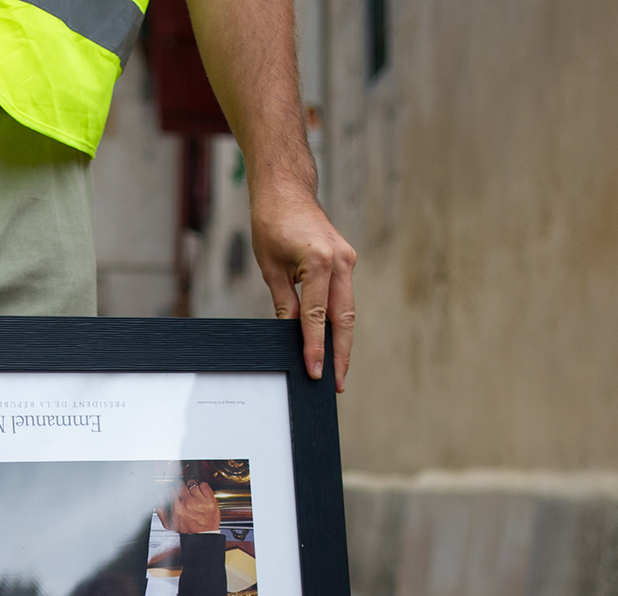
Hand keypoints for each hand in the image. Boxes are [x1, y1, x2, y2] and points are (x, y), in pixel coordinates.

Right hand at [163, 478, 220, 534]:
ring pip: (193, 484)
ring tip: (192, 492)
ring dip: (192, 487)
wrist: (203, 536)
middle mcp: (189, 504)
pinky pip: (204, 485)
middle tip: (183, 491)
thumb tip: (159, 499)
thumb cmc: (187, 531)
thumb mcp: (170, 524)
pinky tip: (200, 492)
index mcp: (178, 508)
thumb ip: (161, 511)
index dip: (172, 489)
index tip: (174, 490)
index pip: (172, 490)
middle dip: (181, 487)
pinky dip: (202, 486)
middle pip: (182, 485)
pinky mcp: (210, 501)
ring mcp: (201, 501)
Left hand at [249, 181, 355, 391]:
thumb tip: (290, 336)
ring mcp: (346, 260)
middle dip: (340, 353)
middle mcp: (340, 261)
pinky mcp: (345, 260)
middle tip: (335, 384)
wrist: (286, 190)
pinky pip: (343, 298)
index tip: (314, 372)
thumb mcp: (270, 269)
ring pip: (347, 310)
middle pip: (343, 319)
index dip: (315, 348)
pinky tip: (333, 342)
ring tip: (336, 371)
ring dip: (342, 341)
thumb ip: (285, 304)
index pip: (316, 317)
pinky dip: (339, 321)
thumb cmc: (272, 224)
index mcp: (319, 262)